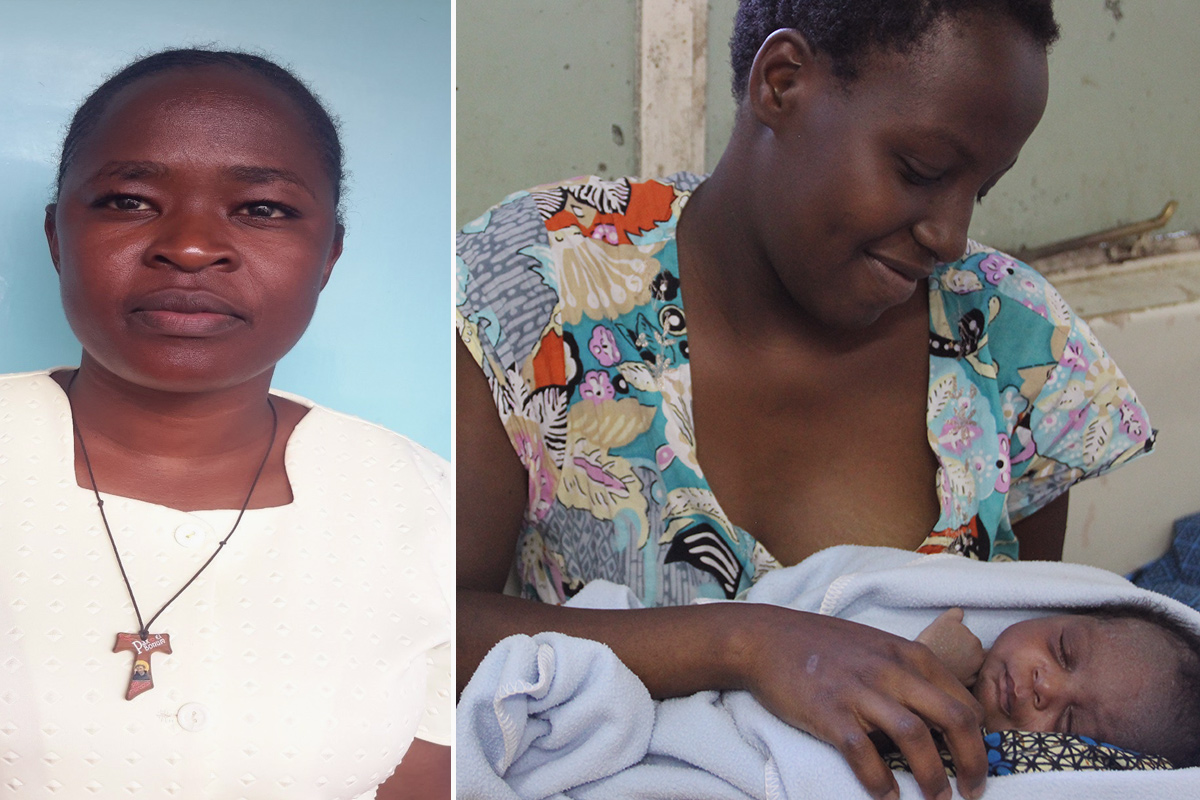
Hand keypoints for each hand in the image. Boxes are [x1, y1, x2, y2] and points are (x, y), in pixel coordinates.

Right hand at [737, 606, 985, 799]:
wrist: (767, 639)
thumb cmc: (824, 646)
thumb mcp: (878, 647)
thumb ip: (910, 675)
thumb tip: (944, 717)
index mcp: (909, 655)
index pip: (964, 700)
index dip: (980, 738)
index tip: (980, 761)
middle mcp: (891, 670)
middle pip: (954, 719)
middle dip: (973, 761)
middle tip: (974, 789)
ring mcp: (859, 691)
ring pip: (916, 738)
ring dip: (933, 776)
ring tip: (938, 798)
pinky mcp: (829, 712)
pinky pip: (864, 754)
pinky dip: (879, 781)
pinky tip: (885, 795)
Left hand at [916, 608, 984, 687]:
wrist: (917, 666)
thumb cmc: (939, 676)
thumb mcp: (964, 682)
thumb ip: (977, 674)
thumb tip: (982, 667)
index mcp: (980, 660)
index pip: (984, 652)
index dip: (972, 654)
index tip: (962, 656)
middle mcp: (975, 643)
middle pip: (972, 640)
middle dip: (962, 645)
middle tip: (947, 653)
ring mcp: (963, 630)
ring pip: (961, 629)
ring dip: (953, 634)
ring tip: (939, 645)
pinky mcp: (949, 620)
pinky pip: (957, 612)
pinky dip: (954, 615)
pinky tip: (945, 624)